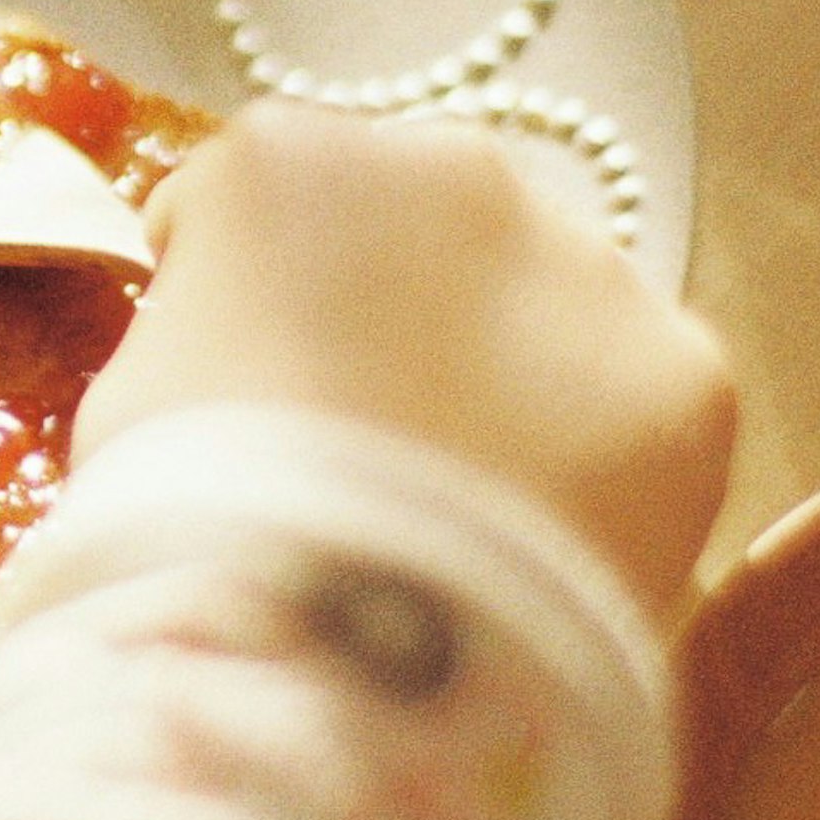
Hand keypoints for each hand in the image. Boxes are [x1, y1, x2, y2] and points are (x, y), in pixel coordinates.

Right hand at [76, 102, 735, 611]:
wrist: (324, 663)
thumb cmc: (187, 531)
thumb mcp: (137, 398)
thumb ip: (204, 330)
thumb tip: (244, 355)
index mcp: (286, 156)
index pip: (266, 199)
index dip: (250, 296)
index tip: (246, 381)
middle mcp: (450, 164)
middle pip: (421, 230)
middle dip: (399, 314)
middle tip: (367, 450)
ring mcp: (582, 261)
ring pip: (541, 306)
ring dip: (504, 376)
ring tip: (458, 512)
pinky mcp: (682, 371)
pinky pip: (630, 402)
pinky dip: (598, 460)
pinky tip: (535, 541)